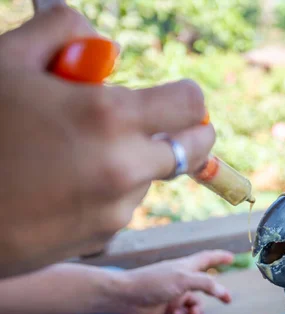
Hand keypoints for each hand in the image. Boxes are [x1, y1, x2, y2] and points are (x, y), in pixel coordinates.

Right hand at [0, 5, 215, 276]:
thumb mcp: (8, 61)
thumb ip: (64, 34)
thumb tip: (103, 47)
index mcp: (110, 117)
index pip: (191, 104)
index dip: (186, 95)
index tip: (175, 97)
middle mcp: (126, 167)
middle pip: (194, 148)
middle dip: (185, 132)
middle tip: (154, 124)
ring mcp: (118, 207)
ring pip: (153, 176)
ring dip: (135, 162)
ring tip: (78, 155)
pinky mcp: (104, 236)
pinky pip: (124, 205)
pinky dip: (110, 192)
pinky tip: (64, 186)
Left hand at [108, 250, 233, 313]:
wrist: (126, 297)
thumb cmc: (154, 282)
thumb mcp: (183, 279)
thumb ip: (204, 283)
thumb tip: (221, 290)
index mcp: (186, 267)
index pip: (207, 259)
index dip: (220, 257)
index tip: (232, 257)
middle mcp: (182, 279)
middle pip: (205, 285)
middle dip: (215, 293)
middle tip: (227, 300)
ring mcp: (175, 294)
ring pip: (196, 303)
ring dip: (196, 310)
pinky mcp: (168, 308)